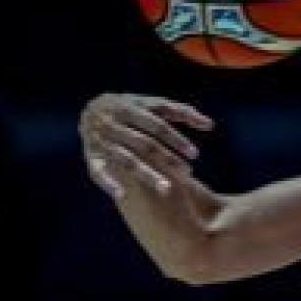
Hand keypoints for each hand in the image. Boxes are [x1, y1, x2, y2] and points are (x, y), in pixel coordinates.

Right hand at [79, 93, 213, 200]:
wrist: (89, 109)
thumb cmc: (131, 108)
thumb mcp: (152, 104)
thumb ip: (180, 112)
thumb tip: (210, 125)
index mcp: (129, 107)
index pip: (157, 125)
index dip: (176, 139)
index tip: (195, 154)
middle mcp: (113, 124)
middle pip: (144, 144)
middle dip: (167, 159)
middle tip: (187, 175)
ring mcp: (101, 141)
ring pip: (125, 160)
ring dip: (145, 174)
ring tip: (167, 190)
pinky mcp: (91, 158)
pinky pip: (97, 173)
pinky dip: (108, 184)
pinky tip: (123, 196)